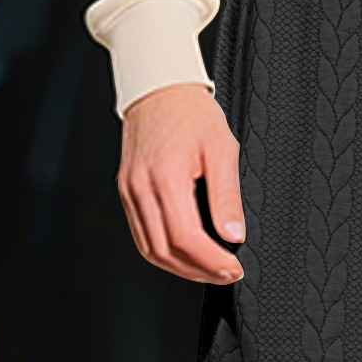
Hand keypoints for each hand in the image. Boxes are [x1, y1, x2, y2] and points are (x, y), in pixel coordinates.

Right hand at [117, 84, 244, 283]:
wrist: (159, 87)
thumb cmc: (190, 112)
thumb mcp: (222, 149)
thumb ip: (227, 196)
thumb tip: (233, 235)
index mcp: (165, 177)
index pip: (186, 238)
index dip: (212, 262)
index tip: (233, 269)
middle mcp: (141, 188)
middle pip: (165, 251)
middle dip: (199, 271)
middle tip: (226, 274)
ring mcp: (130, 191)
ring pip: (150, 249)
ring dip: (180, 268)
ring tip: (208, 270)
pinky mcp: (127, 191)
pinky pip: (142, 235)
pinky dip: (164, 252)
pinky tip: (185, 254)